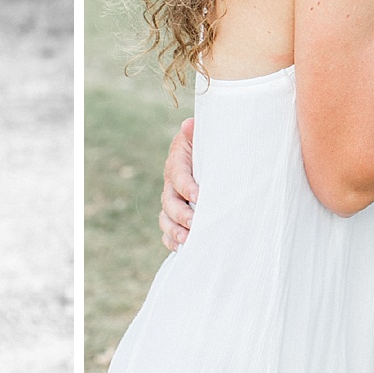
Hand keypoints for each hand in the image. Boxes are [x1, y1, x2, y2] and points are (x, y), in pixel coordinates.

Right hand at [158, 118, 197, 249]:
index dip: (187, 186)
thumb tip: (189, 125)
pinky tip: (183, 248)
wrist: (205, 158)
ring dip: (174, 230)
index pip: (178, 175)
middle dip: (181, 214)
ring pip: (165, 218)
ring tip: (187, 240)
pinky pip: (167, 230)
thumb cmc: (208, 147)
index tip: (199, 196)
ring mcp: (171, 201)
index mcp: (177, 162)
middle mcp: (170, 183)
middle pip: (169, 201)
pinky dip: (171, 240)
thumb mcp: (204, 137)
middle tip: (194, 223)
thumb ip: (196, 133)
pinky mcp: (174, 215)